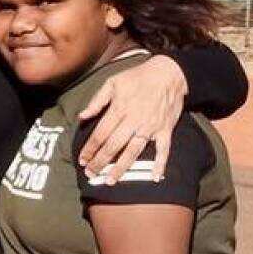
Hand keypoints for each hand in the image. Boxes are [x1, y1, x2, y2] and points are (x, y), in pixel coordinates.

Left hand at [78, 55, 185, 183]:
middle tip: (91, 174)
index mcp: (119, 109)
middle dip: (100, 162)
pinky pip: (163, 150)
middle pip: (113, 146)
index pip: (100, 134)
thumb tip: (82, 117)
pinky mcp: (165, 130)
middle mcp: (134, 121)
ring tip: (111, 181)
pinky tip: (154, 177)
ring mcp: (151, 127)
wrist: (170, 73)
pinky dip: (160, 164)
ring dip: (121, 168)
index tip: (82, 160)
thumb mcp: (112, 82)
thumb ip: (97, 101)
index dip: (90, 149)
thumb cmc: (138, 77)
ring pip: (133, 152)